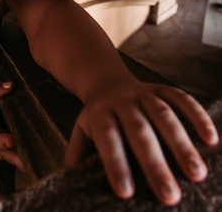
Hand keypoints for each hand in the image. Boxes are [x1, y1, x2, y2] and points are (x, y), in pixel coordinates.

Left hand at [65, 80, 218, 205]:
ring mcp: (144, 94)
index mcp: (100, 115)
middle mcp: (122, 102)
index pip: (107, 140)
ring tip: (197, 174)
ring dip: (182, 144)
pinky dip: (197, 116)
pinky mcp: (163, 88)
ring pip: (164, 116)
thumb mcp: (81, 133)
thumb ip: (77, 157)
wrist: (106, 82)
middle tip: (170, 196)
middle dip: (155, 164)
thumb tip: (70, 187)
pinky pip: (181, 98)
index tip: (126, 193)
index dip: (116, 164)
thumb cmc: (98, 120)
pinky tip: (211, 139)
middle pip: (139, 131)